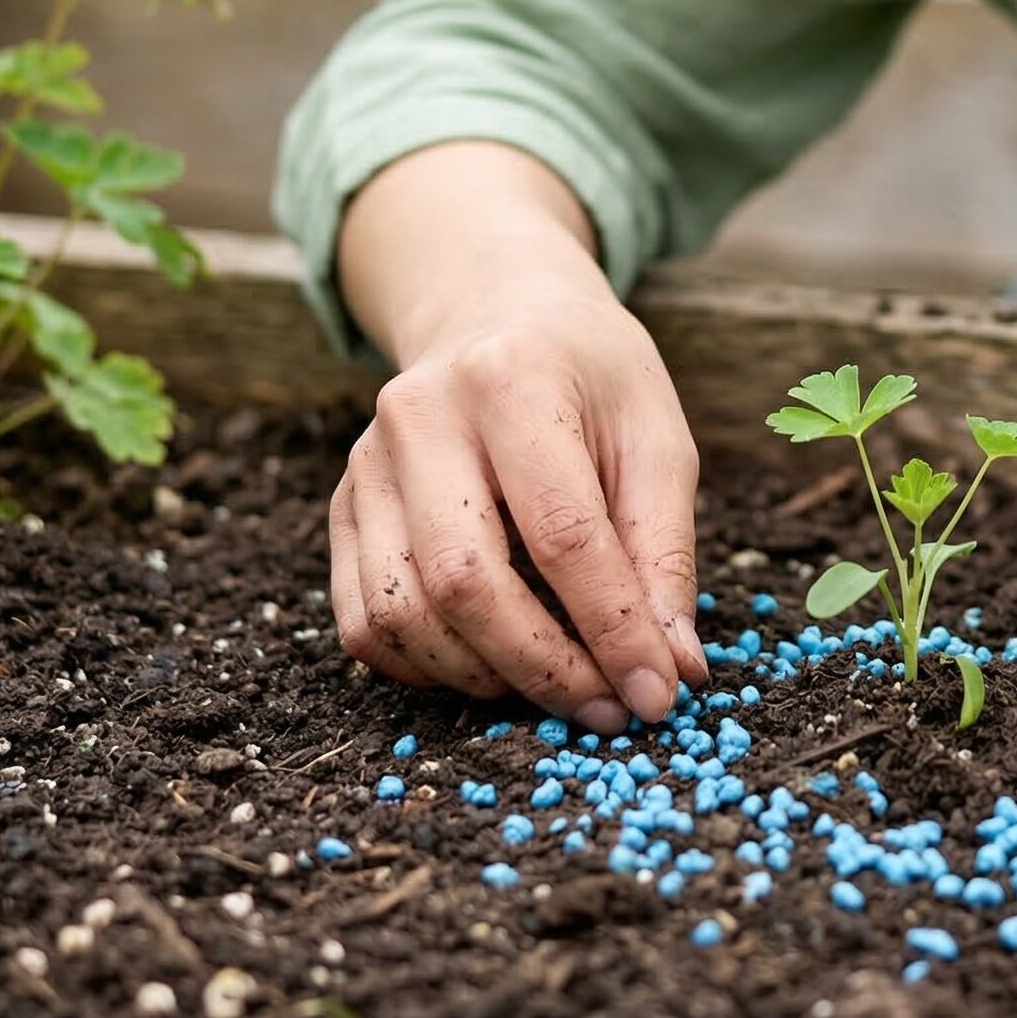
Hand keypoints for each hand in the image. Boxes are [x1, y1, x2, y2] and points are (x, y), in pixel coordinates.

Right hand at [327, 239, 707, 732]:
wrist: (497, 310)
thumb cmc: (591, 376)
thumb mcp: (655, 432)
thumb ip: (664, 549)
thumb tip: (673, 670)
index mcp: (514, 379)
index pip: (562, 533)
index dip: (612, 628)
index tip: (656, 695)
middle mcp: (422, 415)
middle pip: (467, 581)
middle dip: (545, 668)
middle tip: (607, 707)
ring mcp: (367, 461)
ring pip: (405, 612)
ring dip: (487, 676)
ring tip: (559, 684)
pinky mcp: (343, 503)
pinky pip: (365, 620)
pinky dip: (428, 667)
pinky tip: (492, 664)